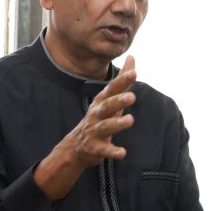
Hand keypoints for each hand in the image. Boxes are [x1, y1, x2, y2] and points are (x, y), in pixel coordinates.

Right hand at [34, 56, 137, 200]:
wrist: (76, 146)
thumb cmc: (98, 118)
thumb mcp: (109, 98)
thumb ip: (122, 80)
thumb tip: (132, 57)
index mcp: (102, 102)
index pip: (112, 89)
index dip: (122, 80)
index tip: (134, 72)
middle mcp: (97, 114)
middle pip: (107, 106)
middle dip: (119, 100)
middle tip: (132, 96)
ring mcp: (95, 130)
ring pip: (106, 126)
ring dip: (117, 123)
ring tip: (130, 120)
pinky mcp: (95, 147)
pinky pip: (104, 149)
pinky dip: (113, 151)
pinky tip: (123, 153)